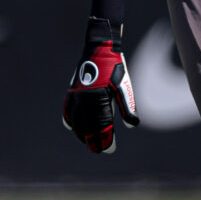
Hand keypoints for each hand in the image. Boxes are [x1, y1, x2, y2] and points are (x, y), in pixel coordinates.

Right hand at [63, 17, 138, 152]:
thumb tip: (132, 124)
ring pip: (75, 122)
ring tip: (87, 141)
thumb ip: (127, 107)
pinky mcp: (72, 92)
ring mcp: (76, 96)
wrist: (99, 49)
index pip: (101, 127)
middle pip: (87, 128)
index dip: (105, 140)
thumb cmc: (115, 69)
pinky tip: (73, 127)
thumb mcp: (124, 87)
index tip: (109, 150)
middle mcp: (85, 100)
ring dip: (81, 134)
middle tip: (98, 150)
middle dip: (92, 140)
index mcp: (99, 100)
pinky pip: (68, 110)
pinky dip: (70, 121)